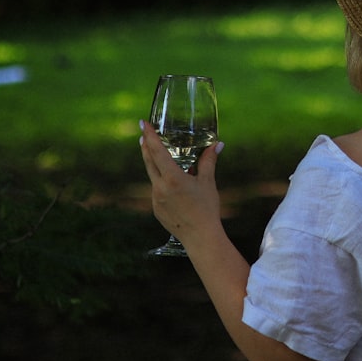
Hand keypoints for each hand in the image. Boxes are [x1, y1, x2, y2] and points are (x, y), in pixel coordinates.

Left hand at [139, 120, 223, 248]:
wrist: (200, 237)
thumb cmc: (207, 208)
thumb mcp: (208, 182)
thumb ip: (209, 161)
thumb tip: (217, 145)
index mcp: (172, 178)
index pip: (157, 151)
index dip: (150, 136)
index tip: (144, 124)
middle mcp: (159, 187)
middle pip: (148, 161)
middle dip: (146, 146)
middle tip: (144, 134)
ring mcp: (155, 199)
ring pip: (152, 176)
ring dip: (154, 164)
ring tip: (159, 155)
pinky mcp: (156, 209)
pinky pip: (156, 189)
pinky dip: (160, 181)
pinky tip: (170, 182)